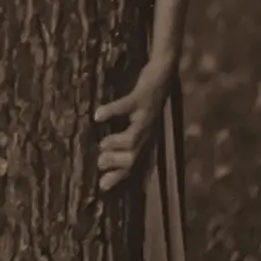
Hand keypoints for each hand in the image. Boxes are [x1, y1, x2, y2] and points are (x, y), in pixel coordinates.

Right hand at [95, 56, 174, 194]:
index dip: (121, 176)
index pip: (136, 164)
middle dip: (118, 164)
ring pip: (134, 138)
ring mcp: (146, 115)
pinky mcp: (141, 98)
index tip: (103, 186)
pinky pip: (125, 106)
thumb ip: (128, 135)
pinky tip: (98, 115)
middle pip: (135, 156)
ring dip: (116, 143)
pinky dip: (111, 111)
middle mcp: (148, 130)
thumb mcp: (141, 120)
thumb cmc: (147, 100)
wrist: (163, 74)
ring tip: (101, 144)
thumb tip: (105, 150)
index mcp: (147, 137)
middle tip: (100, 164)